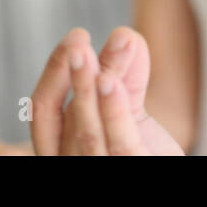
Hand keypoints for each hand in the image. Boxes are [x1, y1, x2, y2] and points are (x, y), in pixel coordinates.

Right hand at [30, 26, 183, 155]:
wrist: (161, 168)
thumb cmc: (138, 146)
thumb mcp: (127, 108)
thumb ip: (124, 75)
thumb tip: (124, 35)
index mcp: (61, 143)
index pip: (45, 108)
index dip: (55, 72)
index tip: (77, 36)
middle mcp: (70, 160)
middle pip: (65, 117)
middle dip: (69, 77)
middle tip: (78, 38)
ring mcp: (97, 170)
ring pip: (88, 132)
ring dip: (86, 91)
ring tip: (93, 53)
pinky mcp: (130, 171)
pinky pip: (119, 144)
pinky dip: (113, 112)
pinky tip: (112, 83)